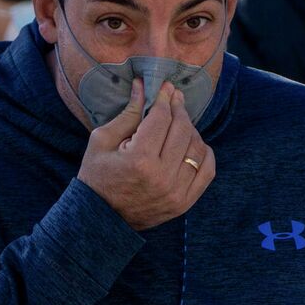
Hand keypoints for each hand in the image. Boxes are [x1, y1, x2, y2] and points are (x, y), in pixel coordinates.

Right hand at [76, 79, 216, 230]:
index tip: (165, 88)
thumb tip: (143, 86)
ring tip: (180, 121)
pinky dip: (204, 153)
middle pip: (182, 130)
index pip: (161, 119)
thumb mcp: (102, 140)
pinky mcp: (184, 202)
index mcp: (139, 160)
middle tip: (174, 98)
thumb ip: (128, 113)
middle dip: (179, 109)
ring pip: (197, 148)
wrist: (100, 218)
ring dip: (191, 129)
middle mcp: (162, 176)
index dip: (164, 99)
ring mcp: (176, 191)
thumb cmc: (97, 176)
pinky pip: (207, 170)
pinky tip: (193, 143)